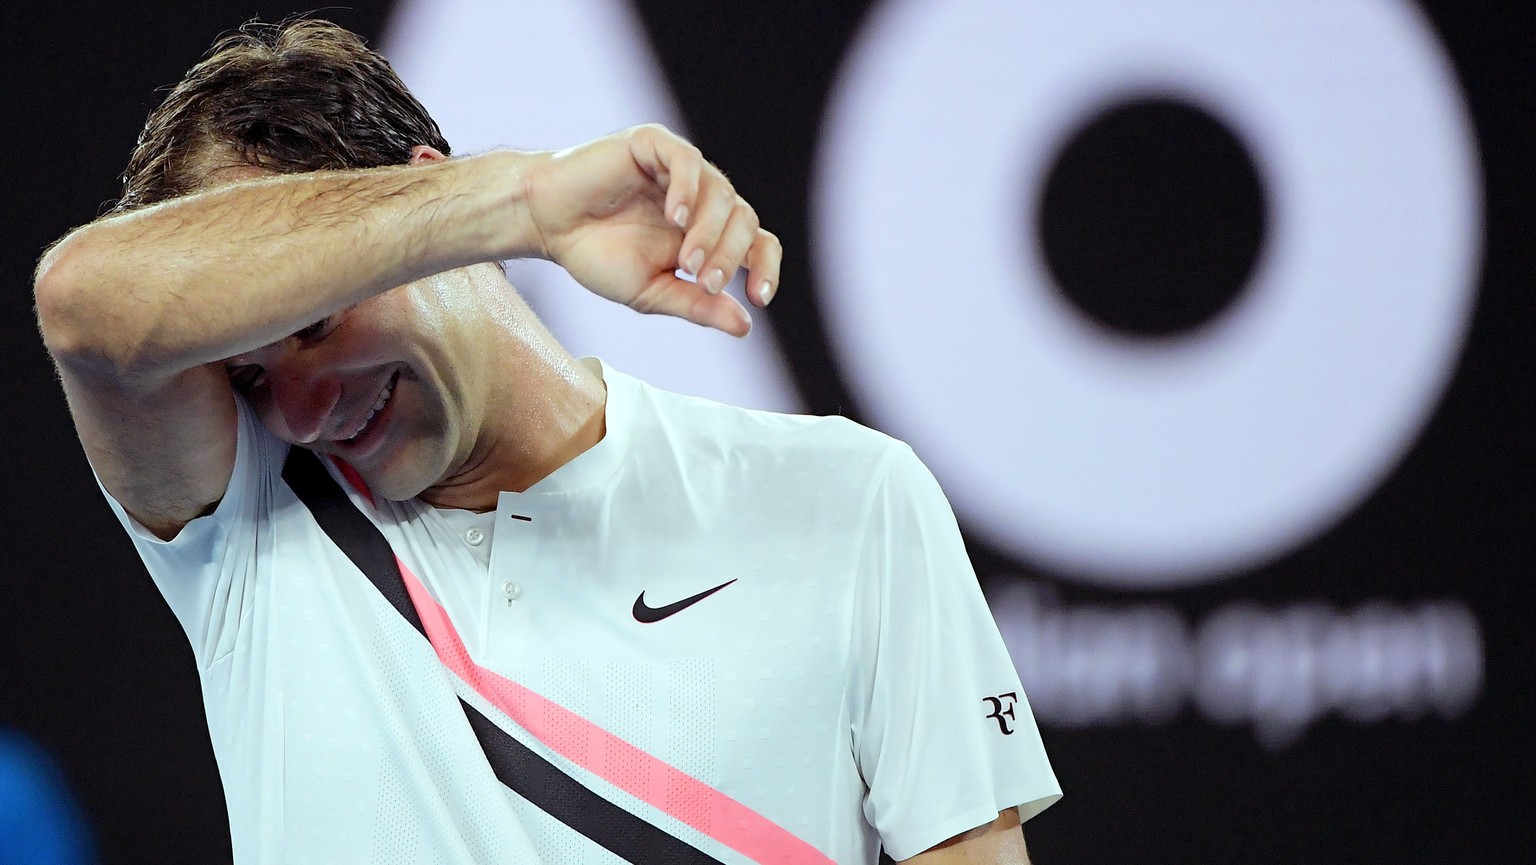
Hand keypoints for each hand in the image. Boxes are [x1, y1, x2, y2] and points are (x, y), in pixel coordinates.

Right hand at [520, 124, 780, 336]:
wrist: (545, 224)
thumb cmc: (596, 255)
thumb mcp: (652, 292)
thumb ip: (697, 305)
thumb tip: (745, 326)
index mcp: (707, 233)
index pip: (757, 242)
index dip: (766, 267)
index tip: (759, 298)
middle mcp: (701, 199)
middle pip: (744, 220)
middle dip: (730, 256)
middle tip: (705, 282)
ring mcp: (679, 169)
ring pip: (722, 193)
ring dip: (710, 232)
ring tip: (687, 260)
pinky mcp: (653, 144)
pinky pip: (687, 160)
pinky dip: (688, 190)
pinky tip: (676, 217)